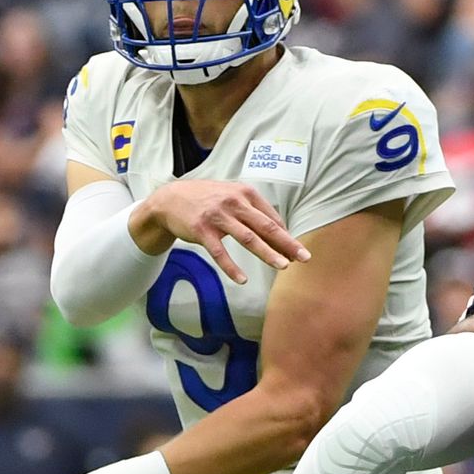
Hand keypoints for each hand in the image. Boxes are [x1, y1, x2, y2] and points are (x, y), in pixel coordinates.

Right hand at [132, 179, 309, 284]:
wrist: (170, 198)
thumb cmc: (207, 199)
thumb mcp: (232, 196)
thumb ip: (254, 211)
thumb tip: (280, 231)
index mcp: (245, 194)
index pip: (271, 218)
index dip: (286, 236)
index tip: (298, 251)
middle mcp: (234, 202)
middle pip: (266, 227)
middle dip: (287, 244)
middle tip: (304, 258)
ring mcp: (218, 216)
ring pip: (248, 238)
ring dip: (267, 253)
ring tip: (282, 266)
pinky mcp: (202, 230)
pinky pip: (220, 252)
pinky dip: (231, 267)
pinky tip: (242, 279)